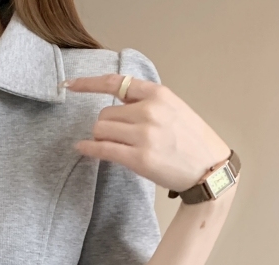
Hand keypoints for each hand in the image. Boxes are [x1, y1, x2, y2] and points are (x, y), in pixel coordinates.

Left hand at [63, 73, 231, 192]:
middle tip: (115, 138)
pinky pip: (102, 149)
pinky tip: (82, 149)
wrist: (208, 168)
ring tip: (114, 146)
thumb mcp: (173, 108)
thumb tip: (116, 101)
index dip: (88, 83)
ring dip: (100, 138)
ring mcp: (144, 135)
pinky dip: (88, 149)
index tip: (69, 85)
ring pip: (100, 130)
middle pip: (104, 113)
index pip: (115, 82)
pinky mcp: (139, 158)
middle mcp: (150, 111)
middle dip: (104, 125)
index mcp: (158, 94)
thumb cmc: (190, 140)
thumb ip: (147, 102)